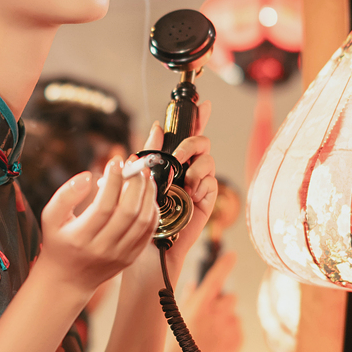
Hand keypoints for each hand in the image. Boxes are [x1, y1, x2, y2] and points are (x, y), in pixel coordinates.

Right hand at [37, 158, 158, 298]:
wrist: (68, 279)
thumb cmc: (58, 242)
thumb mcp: (50, 217)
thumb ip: (65, 195)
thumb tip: (88, 176)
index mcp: (81, 238)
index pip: (104, 205)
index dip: (113, 180)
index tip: (116, 161)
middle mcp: (103, 248)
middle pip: (129, 212)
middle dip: (135, 183)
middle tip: (134, 164)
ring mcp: (120, 255)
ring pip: (143, 221)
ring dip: (148, 194)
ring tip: (144, 175)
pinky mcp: (132, 257)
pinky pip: (149, 231)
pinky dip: (151, 210)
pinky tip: (146, 195)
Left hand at [136, 103, 217, 271]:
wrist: (147, 249)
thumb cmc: (139, 217)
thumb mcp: (139, 179)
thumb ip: (148, 153)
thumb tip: (156, 126)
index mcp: (170, 162)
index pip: (186, 135)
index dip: (197, 117)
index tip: (203, 102)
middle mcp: (186, 171)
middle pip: (201, 143)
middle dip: (192, 143)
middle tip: (179, 156)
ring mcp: (197, 186)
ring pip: (208, 160)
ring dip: (196, 165)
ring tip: (183, 181)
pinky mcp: (205, 202)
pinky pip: (213, 182)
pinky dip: (203, 183)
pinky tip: (192, 193)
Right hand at [172, 250, 242, 351]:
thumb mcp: (175, 323)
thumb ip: (186, 301)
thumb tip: (191, 285)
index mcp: (200, 305)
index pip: (215, 277)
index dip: (224, 264)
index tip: (232, 255)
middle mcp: (217, 313)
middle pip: (229, 297)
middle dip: (222, 303)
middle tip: (210, 316)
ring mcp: (230, 327)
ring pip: (233, 314)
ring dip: (226, 319)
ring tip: (210, 336)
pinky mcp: (238, 340)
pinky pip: (237, 328)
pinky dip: (230, 333)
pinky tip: (216, 345)